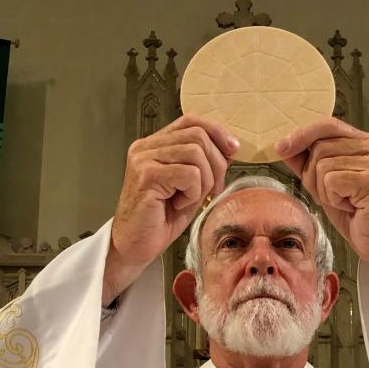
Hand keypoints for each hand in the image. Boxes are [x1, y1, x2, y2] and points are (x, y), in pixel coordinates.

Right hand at [105, 116, 239, 300]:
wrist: (135, 246)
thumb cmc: (160, 220)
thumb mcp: (190, 187)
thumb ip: (205, 165)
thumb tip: (230, 147)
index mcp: (155, 145)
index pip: (191, 121)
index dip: (216, 131)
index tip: (232, 149)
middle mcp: (146, 147)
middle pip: (198, 136)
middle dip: (216, 164)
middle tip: (212, 190)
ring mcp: (143, 159)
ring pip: (196, 153)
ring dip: (204, 182)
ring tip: (189, 199)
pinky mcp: (146, 175)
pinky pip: (189, 174)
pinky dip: (193, 193)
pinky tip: (179, 204)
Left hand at [276, 119, 368, 308]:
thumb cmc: (356, 215)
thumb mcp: (325, 184)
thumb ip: (307, 163)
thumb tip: (284, 147)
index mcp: (365, 142)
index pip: (327, 124)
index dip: (301, 134)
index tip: (280, 147)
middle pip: (319, 148)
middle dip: (312, 176)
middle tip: (331, 196)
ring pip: (322, 166)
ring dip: (324, 191)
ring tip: (343, 201)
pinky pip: (331, 181)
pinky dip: (332, 198)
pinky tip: (349, 206)